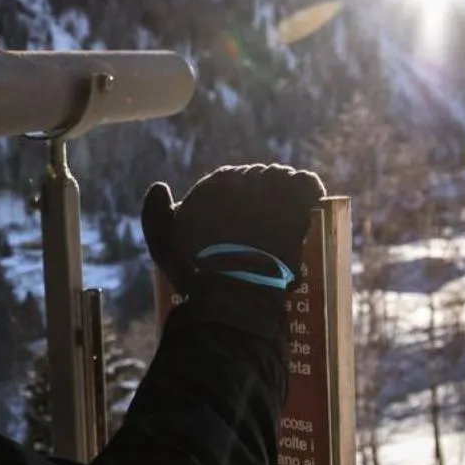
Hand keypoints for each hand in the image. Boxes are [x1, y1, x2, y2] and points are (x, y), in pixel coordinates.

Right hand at [141, 164, 326, 326]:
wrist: (233, 287)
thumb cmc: (196, 268)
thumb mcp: (162, 243)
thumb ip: (155, 213)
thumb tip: (159, 187)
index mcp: (214, 185)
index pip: (231, 181)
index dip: (236, 201)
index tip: (240, 223)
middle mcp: (243, 178)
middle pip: (259, 180)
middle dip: (262, 197)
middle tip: (264, 224)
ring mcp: (273, 188)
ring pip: (283, 180)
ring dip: (286, 194)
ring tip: (287, 217)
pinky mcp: (297, 202)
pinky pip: (308, 185)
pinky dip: (309, 192)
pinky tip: (309, 207)